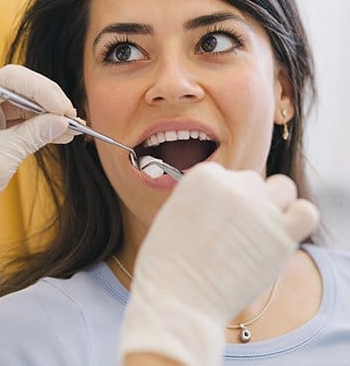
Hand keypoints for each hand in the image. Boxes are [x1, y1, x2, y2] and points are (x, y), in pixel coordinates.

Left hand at [0, 65, 76, 289]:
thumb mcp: (4, 156)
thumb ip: (35, 134)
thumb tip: (63, 122)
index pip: (13, 79)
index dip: (43, 90)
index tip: (64, 109)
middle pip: (20, 88)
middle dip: (48, 102)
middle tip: (71, 119)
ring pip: (21, 105)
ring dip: (46, 116)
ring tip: (71, 129)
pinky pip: (17, 120)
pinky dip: (36, 127)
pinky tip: (57, 134)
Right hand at [120, 162, 318, 365]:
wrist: (178, 297)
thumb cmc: (168, 262)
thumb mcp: (174, 213)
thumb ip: (201, 198)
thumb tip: (223, 201)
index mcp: (204, 176)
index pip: (225, 175)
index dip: (220, 199)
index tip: (215, 220)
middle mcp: (234, 186)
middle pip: (252, 182)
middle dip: (245, 202)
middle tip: (234, 232)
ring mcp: (260, 209)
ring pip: (282, 188)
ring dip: (274, 204)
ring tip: (260, 230)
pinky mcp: (282, 236)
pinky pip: (306, 213)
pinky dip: (298, 218)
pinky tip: (282, 235)